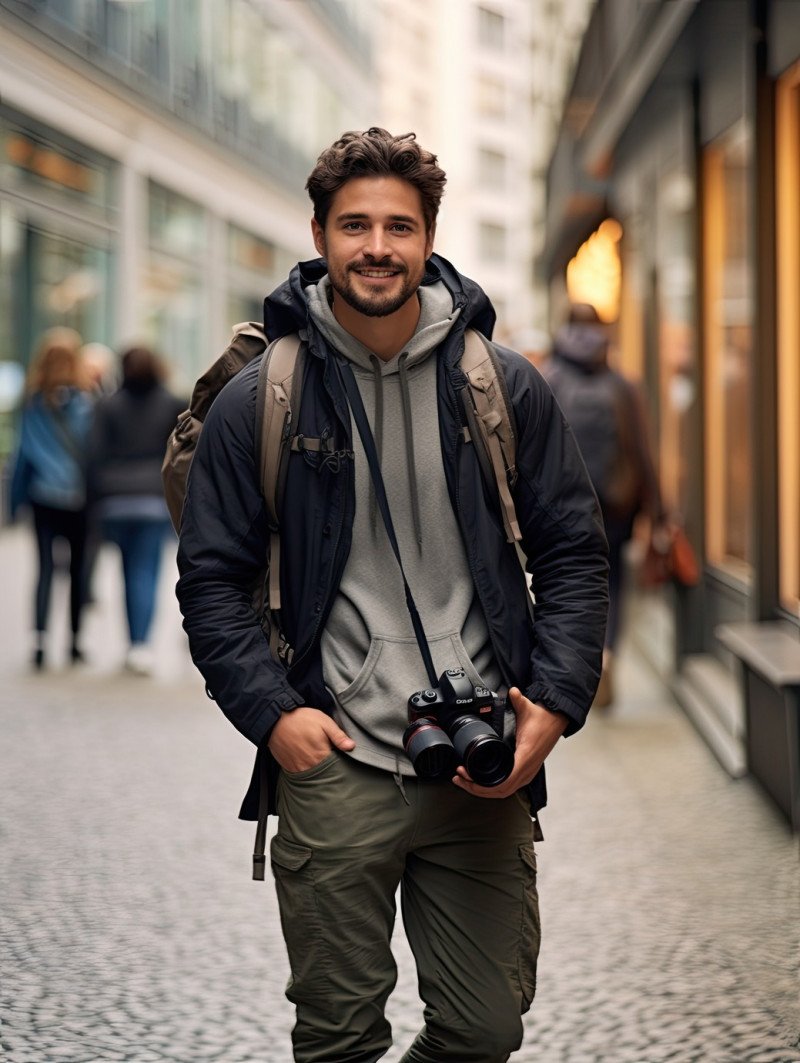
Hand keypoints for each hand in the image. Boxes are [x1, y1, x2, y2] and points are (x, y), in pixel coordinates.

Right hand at [268, 706, 354, 773]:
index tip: (341, 758)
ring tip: (317, 760)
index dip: (340, 763)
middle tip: (330, 759)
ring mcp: (298, 768)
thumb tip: (352, 747)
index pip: (336, 767)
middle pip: (324, 774)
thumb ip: (338, 736)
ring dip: (317, 771)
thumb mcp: (324, 722)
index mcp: (321, 755)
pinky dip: (305, 771)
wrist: (275, 720)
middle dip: (329, 769)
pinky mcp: (288, 768)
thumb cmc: (300, 719)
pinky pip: (300, 775)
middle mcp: (309, 765)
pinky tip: (307, 761)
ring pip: (312, 776)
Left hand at [452, 686, 567, 798]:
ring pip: (504, 792)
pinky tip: (483, 783)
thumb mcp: (529, 708)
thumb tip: (512, 691)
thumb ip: (518, 699)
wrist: (557, 721)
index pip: (505, 781)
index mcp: (525, 756)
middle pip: (501, 792)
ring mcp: (528, 772)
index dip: (484, 784)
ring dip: (484, 790)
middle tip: (460, 779)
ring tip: (466, 781)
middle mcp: (528, 769)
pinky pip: (509, 787)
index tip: (467, 776)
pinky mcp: (526, 771)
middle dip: (477, 789)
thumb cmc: (544, 718)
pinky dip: (494, 788)